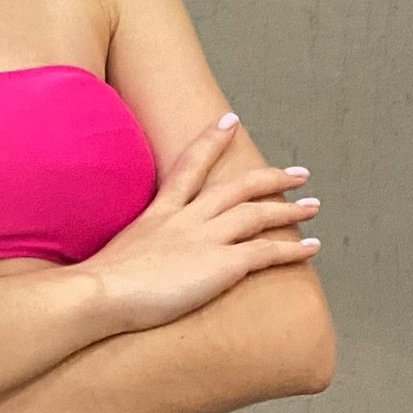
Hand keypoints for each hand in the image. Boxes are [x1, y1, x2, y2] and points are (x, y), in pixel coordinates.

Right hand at [80, 112, 319, 331]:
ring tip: (314, 206)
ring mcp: (205, 238)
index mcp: (159, 212)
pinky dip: (294, 249)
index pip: (190, 166)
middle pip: (236, 187)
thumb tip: (125, 264)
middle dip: (269, 177)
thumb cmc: (98, 282)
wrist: (101, 293)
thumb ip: (131, 250)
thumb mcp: (114, 251)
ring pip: (257, 214)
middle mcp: (186, 218)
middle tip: (298, 173)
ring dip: (289, 209)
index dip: (211, 141)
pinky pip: (267, 252)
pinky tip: (313, 248)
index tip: (230, 120)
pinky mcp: (223, 264)